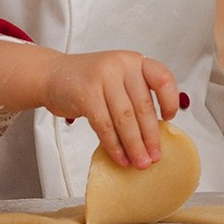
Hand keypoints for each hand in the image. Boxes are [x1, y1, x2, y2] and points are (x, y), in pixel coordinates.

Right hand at [41, 50, 178, 169]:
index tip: (169, 119)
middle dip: (150, 136)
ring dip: (134, 145)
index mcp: (135, 61)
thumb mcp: (118, 78)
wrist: (53, 75)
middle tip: (155, 156)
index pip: (162, 78)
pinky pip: (105, 126)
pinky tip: (120, 157)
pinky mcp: (86, 94)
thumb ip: (136, 96)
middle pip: (143, 106)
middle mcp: (121, 65)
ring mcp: (103, 77)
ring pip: (125, 119)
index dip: (170, 101)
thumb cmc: (89, 80)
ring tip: (140, 162)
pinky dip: (114, 146)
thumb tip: (153, 134)